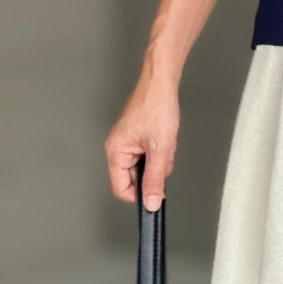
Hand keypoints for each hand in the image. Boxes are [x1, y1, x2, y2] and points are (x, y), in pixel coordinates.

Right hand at [104, 70, 180, 211]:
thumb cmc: (156, 107)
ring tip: (166, 140)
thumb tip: (151, 202)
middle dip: (155, 169)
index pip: (121, 188)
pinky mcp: (137, 133)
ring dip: (160, 156)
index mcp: (116, 152)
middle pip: (136, 176)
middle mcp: (118, 147)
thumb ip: (155, 179)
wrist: (162, 81)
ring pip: (146, 163)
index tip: (155, 195)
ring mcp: (128, 140)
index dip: (139, 195)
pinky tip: (166, 135)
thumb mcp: (160, 149)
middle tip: (164, 154)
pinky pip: (150, 151)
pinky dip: (161, 147)